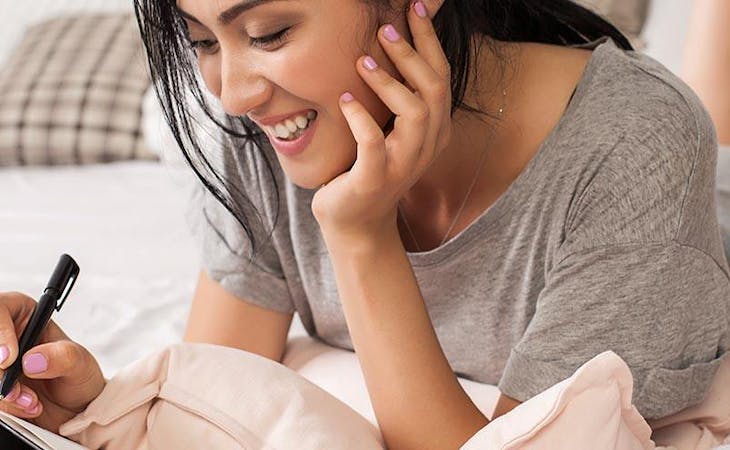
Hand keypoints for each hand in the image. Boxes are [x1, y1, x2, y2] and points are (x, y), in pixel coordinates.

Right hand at [0, 291, 105, 432]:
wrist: (76, 408)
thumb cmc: (78, 376)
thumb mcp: (80, 363)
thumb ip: (63, 356)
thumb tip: (33, 359)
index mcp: (24, 316)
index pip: (2, 309)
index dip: (0, 332)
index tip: (9, 358)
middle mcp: (5, 337)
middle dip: (0, 372)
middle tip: (16, 389)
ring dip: (5, 394)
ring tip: (33, 401)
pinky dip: (7, 406)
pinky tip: (29, 406)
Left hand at [311, 0, 450, 243]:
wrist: (356, 222)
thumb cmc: (368, 167)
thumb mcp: (390, 129)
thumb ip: (397, 98)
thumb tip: (385, 48)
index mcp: (434, 129)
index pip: (441, 76)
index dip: (430, 40)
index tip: (416, 6)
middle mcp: (428, 145)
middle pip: (435, 88)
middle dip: (412, 53)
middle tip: (385, 27)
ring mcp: (405, 164)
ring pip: (416, 113)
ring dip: (390, 83)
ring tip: (362, 62)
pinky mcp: (376, 179)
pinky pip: (375, 143)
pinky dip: (360, 118)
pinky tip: (345, 99)